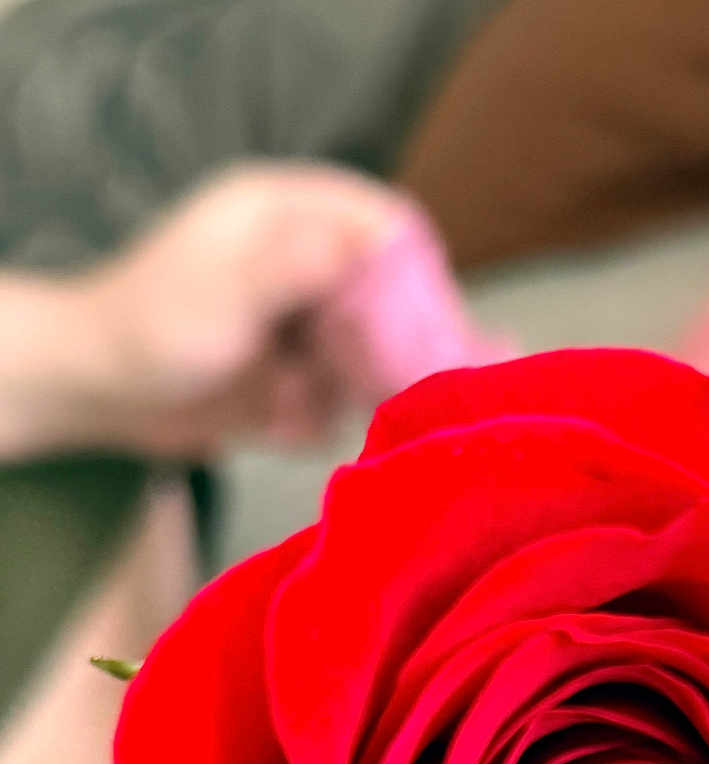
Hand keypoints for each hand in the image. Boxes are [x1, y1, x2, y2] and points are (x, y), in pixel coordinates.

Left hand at [1, 163, 416, 459]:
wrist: (100, 393)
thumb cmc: (150, 328)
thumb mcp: (228, 293)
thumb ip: (301, 265)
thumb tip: (379, 240)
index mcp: (284, 212)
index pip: (381, 222)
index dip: (411, 269)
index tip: (422, 323)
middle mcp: (300, 259)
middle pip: (387, 296)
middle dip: (377, 347)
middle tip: (353, 379)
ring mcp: (299, 316)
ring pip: (367, 356)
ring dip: (337, 389)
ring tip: (288, 401)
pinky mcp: (293, 368)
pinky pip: (336, 398)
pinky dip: (313, 417)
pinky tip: (273, 421)